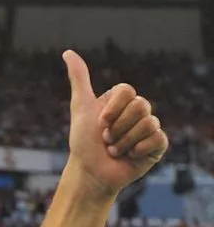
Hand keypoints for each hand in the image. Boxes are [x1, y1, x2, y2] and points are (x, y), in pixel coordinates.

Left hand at [63, 49, 168, 201]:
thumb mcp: (80, 108)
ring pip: (148, 123)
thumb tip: (67, 52)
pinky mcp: (157, 145)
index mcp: (122, 100)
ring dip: (124, 141)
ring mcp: (149, 127)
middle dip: (117, 127)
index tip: (100, 122)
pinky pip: (158, 138)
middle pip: (141, 105)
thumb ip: (79, 80)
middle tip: (106, 140)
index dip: (112, 109)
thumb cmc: (82, 143)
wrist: (90, 174)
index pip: (128, 91)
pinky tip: (130, 156)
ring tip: (114, 150)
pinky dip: (139, 149)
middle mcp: (138, 111)